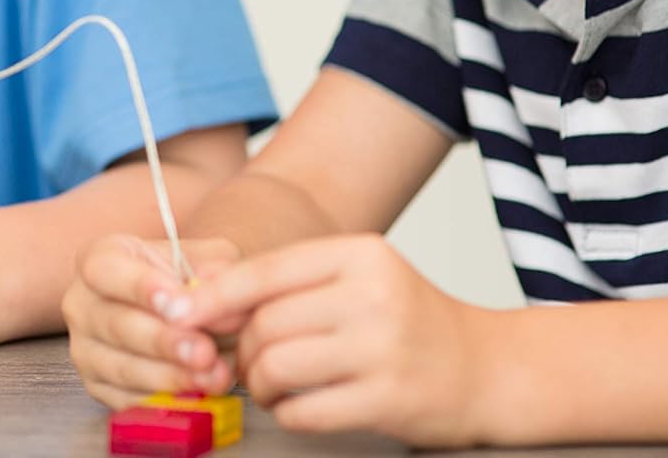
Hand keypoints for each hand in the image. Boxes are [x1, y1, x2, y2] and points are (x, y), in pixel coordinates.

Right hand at [63, 235, 242, 408]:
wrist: (178, 313)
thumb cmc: (185, 280)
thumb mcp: (205, 258)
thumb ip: (215, 272)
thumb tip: (222, 299)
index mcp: (100, 260)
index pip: (106, 269)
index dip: (139, 287)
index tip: (176, 303)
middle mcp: (83, 304)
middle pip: (115, 324)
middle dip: (163, 341)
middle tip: (203, 351)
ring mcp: (85, 348)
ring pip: (121, 367)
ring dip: (169, 376)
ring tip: (210, 376)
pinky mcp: (97, 386)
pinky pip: (127, 399)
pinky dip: (164, 400)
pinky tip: (197, 395)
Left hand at [170, 233, 498, 447]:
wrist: (487, 369)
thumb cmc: (408, 321)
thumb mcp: (358, 277)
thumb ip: (289, 282)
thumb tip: (205, 296)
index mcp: (361, 255)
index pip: (265, 272)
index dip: (214, 296)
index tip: (180, 313)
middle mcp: (373, 296)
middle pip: (266, 323)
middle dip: (244, 350)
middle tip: (249, 363)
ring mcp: (383, 350)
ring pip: (278, 367)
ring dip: (259, 384)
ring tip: (271, 386)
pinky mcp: (388, 400)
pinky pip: (304, 410)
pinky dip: (288, 412)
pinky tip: (300, 405)